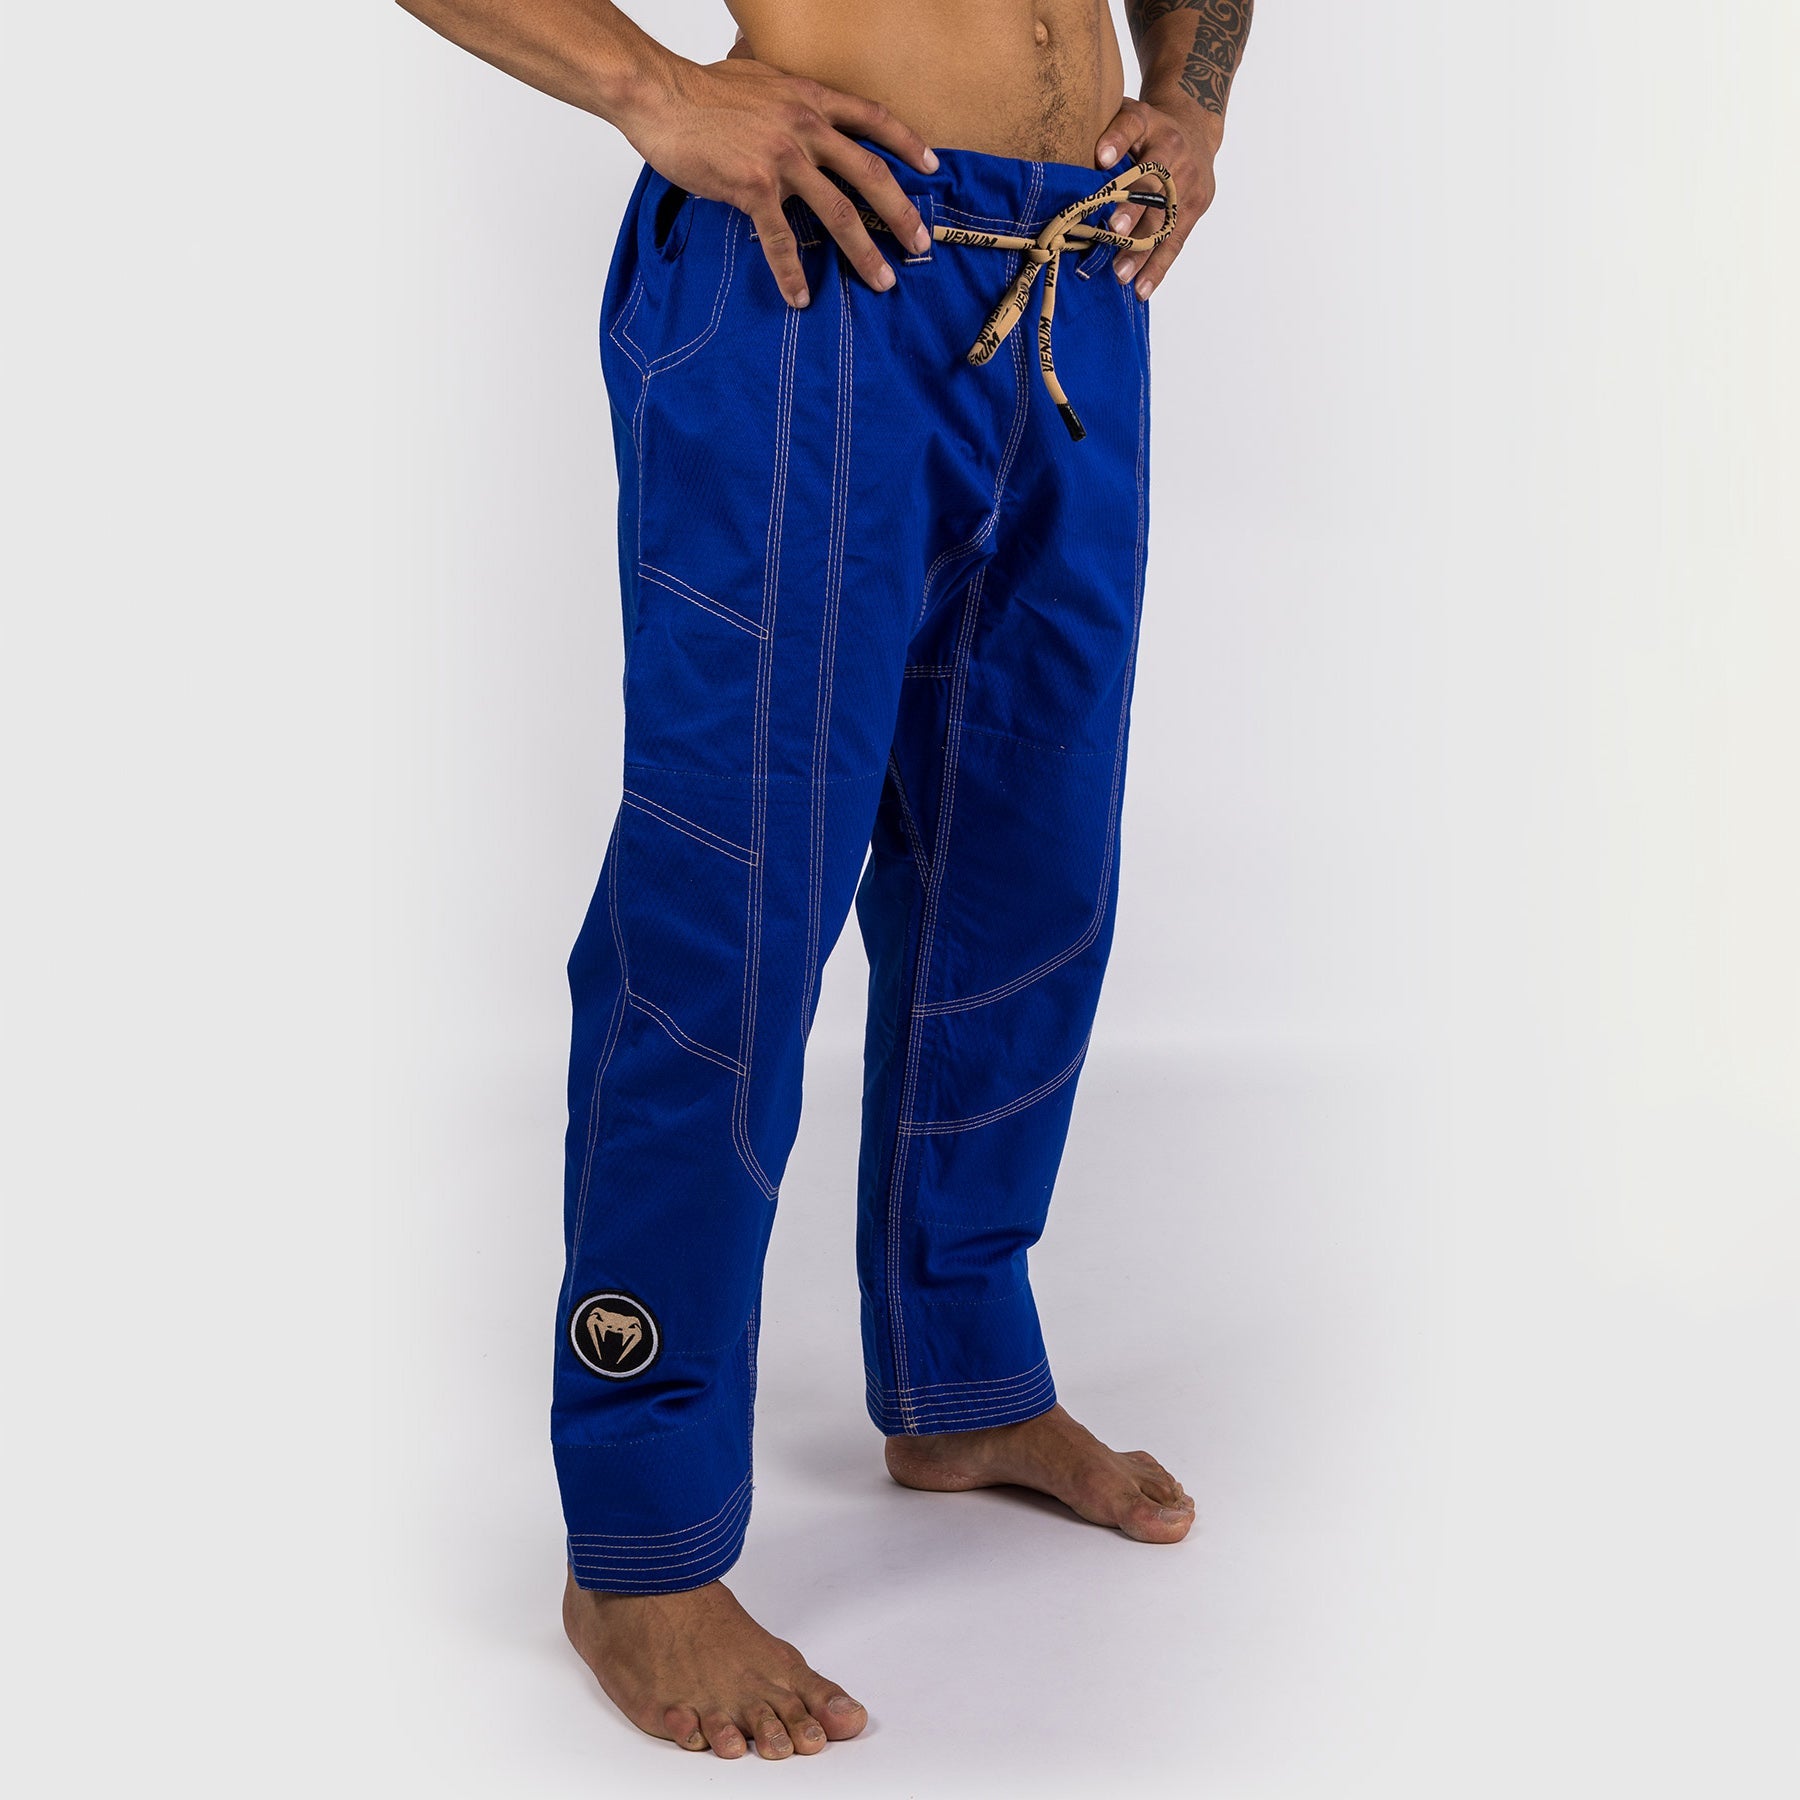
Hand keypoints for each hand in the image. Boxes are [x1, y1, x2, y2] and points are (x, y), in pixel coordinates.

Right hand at [616, 55, 937, 308]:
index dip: (906, 143)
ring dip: (863, 252)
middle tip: (919, 245)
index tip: (932, 168)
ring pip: (838, 212)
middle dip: (900, 213)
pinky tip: (800, 297)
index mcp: (810, 100)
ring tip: (881, 281)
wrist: (661, 94)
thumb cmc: (704, 90)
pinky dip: (791, 273)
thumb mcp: (763, 81)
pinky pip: (780, 239)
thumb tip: (802, 113)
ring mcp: (782, 157)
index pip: (873, 119)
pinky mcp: (753, 186)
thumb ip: (792, 101)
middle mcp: (805, 127)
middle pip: (869, 174)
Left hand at [1092, 95, 1223, 298]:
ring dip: (1143, 248)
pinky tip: (1141, 288)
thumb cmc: (1145, 130)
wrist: (1195, 129)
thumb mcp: (1125, 117)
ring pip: (1164, 217)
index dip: (1118, 141)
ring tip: (1121, 273)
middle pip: (1153, 181)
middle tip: (1114, 232)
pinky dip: (1158, 267)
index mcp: (1147, 122)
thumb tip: (1059, 162)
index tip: (1101, 158)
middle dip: (1134, 209)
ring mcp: (1186, 180)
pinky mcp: (1193, 206)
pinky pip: (1175, 240)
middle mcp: (1171, 148)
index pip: (1132, 124)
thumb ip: (1100, 134)